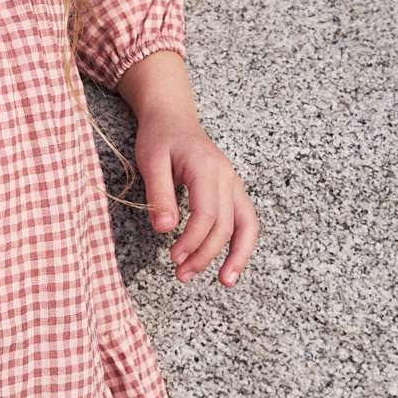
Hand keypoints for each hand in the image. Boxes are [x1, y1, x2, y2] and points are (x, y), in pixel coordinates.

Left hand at [133, 114, 258, 287]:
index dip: (192, 240)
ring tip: (224, 281)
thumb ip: (158, 194)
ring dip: (236, 256)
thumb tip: (164, 229)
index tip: (174, 257)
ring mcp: (233, 183)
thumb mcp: (150, 160)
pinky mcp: (232, 190)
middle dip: (206, 254)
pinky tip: (230, 265)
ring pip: (246, 224)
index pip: (206, 214)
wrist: (173, 116)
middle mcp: (226, 176)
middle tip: (182, 274)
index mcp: (206, 168)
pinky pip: (245, 220)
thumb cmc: (159, 136)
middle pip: (225, 225)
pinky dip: (241, 244)